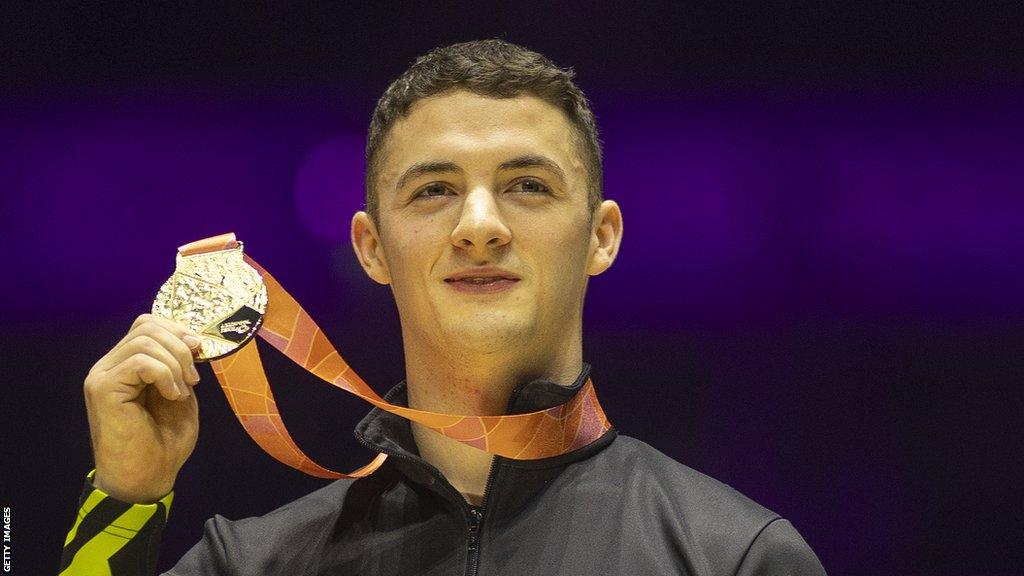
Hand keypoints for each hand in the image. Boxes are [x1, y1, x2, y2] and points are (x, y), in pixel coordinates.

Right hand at [83, 313, 201, 502]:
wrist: (148, 477)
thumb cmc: (164, 442)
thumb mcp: (180, 394)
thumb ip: (180, 366)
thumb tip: (192, 339)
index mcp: (126, 364)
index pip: (147, 324)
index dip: (178, 331)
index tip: (200, 352)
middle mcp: (109, 366)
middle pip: (146, 326)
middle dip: (180, 346)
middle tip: (193, 377)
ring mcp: (102, 376)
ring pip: (145, 341)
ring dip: (175, 364)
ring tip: (181, 391)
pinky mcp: (102, 389)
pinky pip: (140, 362)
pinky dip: (164, 374)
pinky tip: (172, 396)